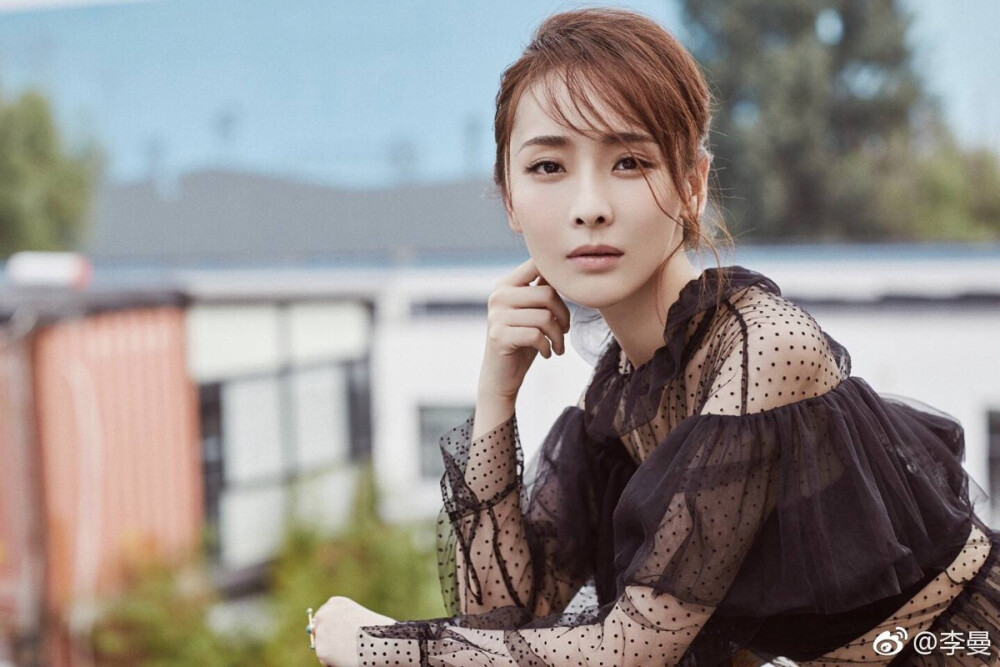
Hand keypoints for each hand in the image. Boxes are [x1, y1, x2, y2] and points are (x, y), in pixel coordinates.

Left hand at [312, 596, 395, 666]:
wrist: (383, 642)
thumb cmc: (379, 630)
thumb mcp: (360, 618)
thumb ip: (344, 622)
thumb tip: (331, 637)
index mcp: (335, 603)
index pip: (326, 616)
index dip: (335, 627)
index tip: (344, 633)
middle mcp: (324, 615)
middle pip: (319, 629)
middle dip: (329, 638)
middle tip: (345, 646)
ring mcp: (321, 633)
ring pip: (323, 646)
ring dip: (334, 651)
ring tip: (353, 650)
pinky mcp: (321, 652)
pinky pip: (326, 660)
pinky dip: (335, 663)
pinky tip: (349, 658)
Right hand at [479, 258, 570, 400]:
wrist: (501, 375)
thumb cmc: (523, 340)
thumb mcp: (533, 312)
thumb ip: (542, 290)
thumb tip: (564, 270)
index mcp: (506, 285)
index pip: (536, 265)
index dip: (557, 277)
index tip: (565, 298)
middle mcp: (499, 296)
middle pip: (547, 294)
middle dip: (564, 315)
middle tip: (564, 330)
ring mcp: (497, 316)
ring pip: (545, 317)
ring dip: (558, 336)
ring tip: (557, 345)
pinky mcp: (499, 336)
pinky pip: (536, 336)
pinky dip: (548, 347)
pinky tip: (547, 353)